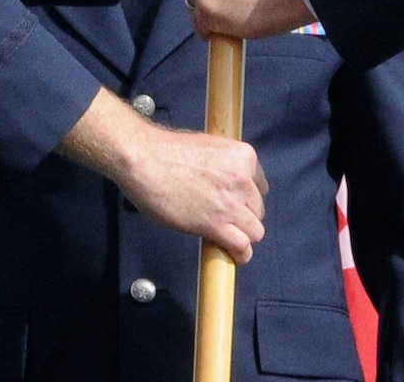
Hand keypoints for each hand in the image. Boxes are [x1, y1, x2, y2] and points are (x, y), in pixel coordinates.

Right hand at [118, 126, 268, 263]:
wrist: (144, 160)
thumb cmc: (165, 152)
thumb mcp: (207, 149)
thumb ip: (223, 167)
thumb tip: (224, 185)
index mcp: (243, 156)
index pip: (259, 186)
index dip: (245, 198)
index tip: (234, 204)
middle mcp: (243, 179)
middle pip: (257, 210)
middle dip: (243, 217)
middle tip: (224, 220)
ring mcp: (231, 202)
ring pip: (254, 231)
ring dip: (242, 236)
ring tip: (227, 239)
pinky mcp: (216, 224)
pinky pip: (242, 246)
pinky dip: (240, 254)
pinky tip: (232, 255)